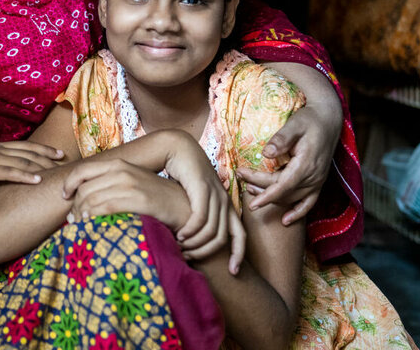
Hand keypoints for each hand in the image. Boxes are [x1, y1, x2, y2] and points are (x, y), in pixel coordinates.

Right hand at [0, 141, 63, 185]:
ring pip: (22, 160)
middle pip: (27, 151)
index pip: (23, 145)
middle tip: (65, 159)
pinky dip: (25, 176)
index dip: (41, 148)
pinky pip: (9, 173)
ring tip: (58, 170)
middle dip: (47, 155)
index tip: (56, 152)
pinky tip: (38, 180)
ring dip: (42, 165)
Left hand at [62, 156, 184, 225]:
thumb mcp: (130, 183)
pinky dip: (94, 218)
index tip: (64, 196)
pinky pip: (106, 208)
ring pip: (92, 200)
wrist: (183, 205)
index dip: (69, 184)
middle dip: (74, 206)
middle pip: (85, 189)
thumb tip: (83, 196)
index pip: (82, 170)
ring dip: (81, 215)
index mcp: (118, 163)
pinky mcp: (139, 199)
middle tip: (72, 220)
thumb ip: (110, 184)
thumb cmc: (153, 197)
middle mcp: (122, 170)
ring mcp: (130, 184)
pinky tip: (92, 226)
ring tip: (80, 226)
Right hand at [163, 141, 245, 273]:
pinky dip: (190, 230)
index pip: (240, 235)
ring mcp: (215, 194)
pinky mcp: (203, 189)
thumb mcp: (195, 198)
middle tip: (191, 259)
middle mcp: (225, 201)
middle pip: (224, 238)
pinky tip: (180, 235)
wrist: (179, 148)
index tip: (233, 273)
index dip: (239, 255)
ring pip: (212, 230)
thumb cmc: (184, 176)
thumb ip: (198, 215)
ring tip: (181, 248)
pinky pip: (200, 217)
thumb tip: (195, 238)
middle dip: (207, 253)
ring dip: (196, 244)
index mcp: (226, 205)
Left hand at [236, 104, 337, 224]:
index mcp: (306, 164)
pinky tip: (285, 221)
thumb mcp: (295, 124)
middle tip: (240, 175)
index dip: (267, 196)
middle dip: (260, 189)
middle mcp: (313, 177)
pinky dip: (297, 212)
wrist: (329, 120)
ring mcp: (317, 181)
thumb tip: (265, 153)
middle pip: (283, 191)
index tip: (251, 203)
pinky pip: (308, 203)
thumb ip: (281, 139)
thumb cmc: (310, 120)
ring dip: (272, 198)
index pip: (283, 185)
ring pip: (292, 198)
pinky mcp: (318, 182)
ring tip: (250, 190)